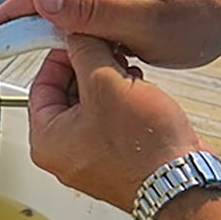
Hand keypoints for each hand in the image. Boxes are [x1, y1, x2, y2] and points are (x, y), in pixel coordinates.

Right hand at [0, 0, 220, 68]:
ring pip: (69, 2)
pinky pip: (88, 6)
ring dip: (46, 24)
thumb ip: (93, 12)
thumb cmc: (198, 21)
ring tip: (27, 49)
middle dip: (20, 19)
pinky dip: (70, 24)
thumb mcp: (143, 24)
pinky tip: (71, 42)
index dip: (9, 14)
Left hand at [28, 35, 203, 212]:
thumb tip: (77, 36)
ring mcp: (90, 158)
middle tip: (106, 50)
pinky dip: (121, 100)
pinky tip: (138, 88)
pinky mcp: (115, 158)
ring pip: (90, 105)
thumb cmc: (144, 150)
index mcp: (46, 141)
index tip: (77, 41)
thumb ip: (86, 52)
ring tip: (126, 69)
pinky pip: (109, 120)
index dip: (59, 57)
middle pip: (64, 95)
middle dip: (87, 68)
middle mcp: (64, 154)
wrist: (181, 182)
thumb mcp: (107, 83)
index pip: (39, 86)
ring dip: (107, 82)